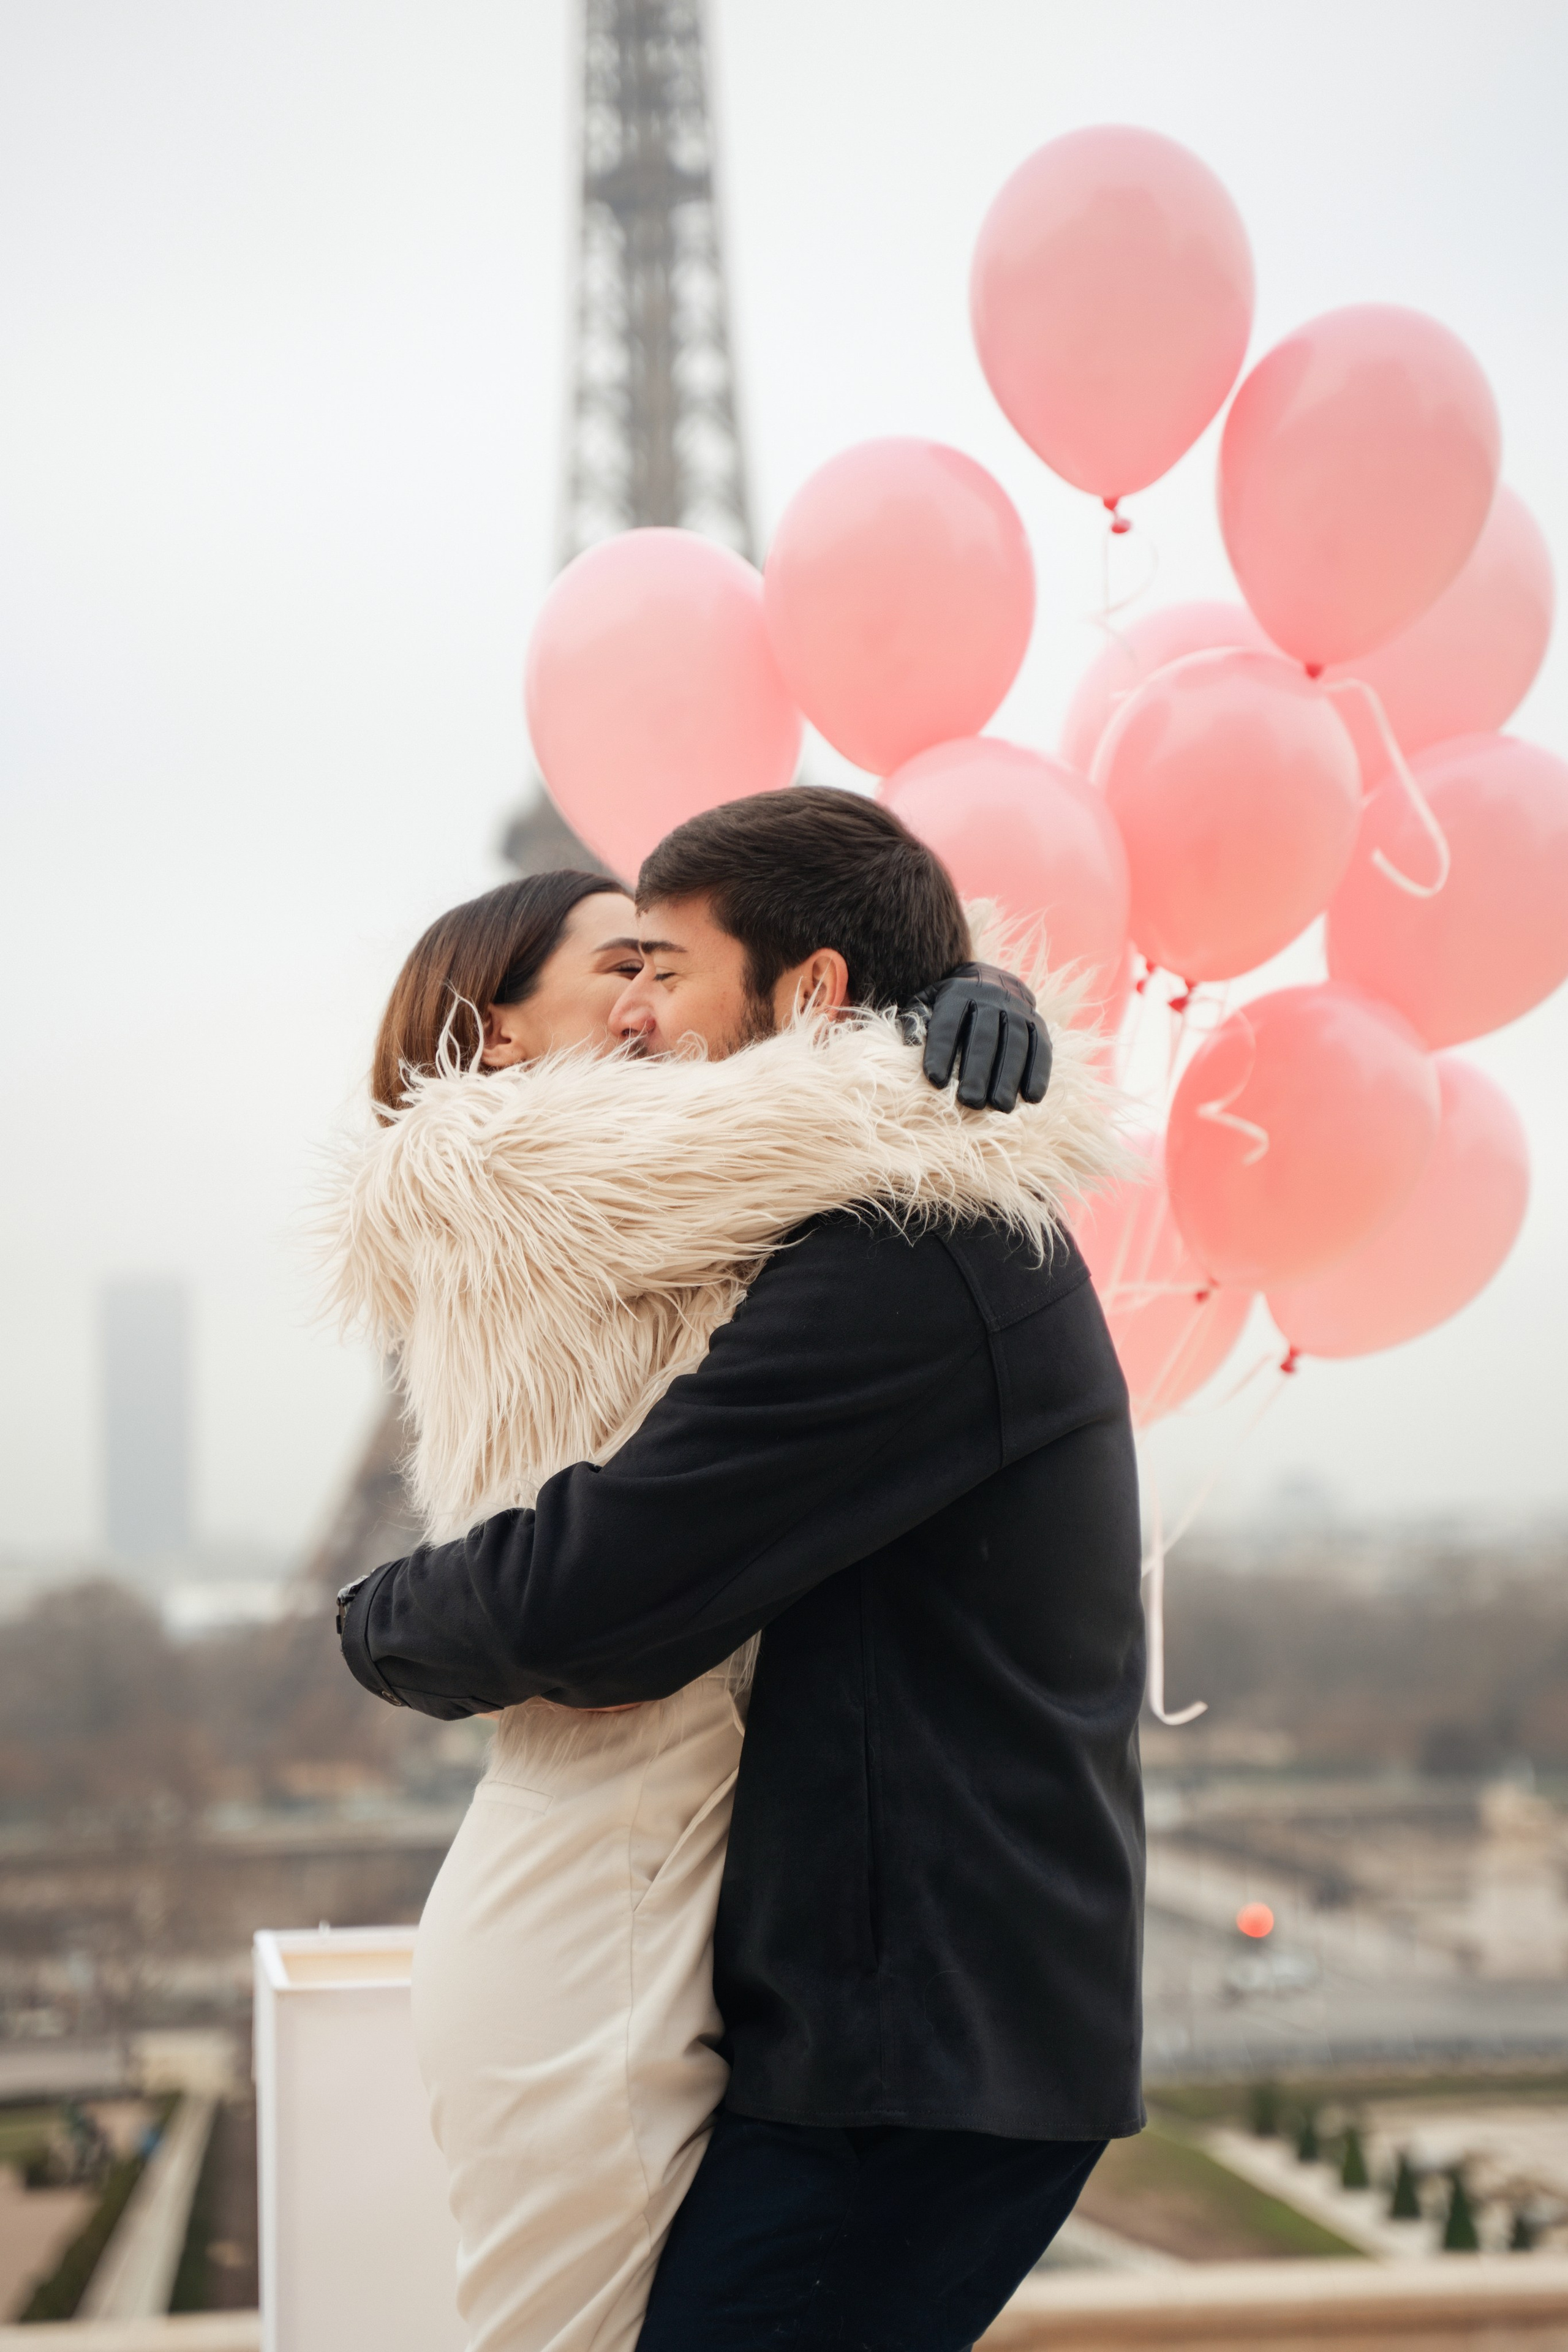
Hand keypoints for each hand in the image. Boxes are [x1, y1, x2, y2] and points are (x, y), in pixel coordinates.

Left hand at [908, 963, 1051, 1112]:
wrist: (989, 981)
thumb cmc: (949, 1005)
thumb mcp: (926, 1003)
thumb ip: (915, 1022)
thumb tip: (909, 1044)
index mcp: (957, 994)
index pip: (948, 1024)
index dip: (941, 1052)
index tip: (935, 1081)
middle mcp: (990, 998)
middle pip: (984, 1037)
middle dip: (978, 1071)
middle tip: (970, 1102)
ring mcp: (1017, 1010)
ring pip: (1015, 1044)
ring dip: (1008, 1077)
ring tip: (1000, 1107)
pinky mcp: (1038, 1023)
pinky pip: (1041, 1048)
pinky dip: (1038, 1073)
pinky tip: (1031, 1098)